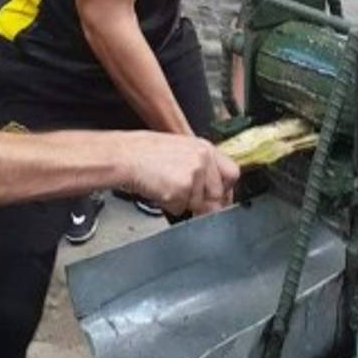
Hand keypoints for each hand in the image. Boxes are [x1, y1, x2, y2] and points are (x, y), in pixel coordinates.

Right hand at [124, 132, 239, 215]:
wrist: (125, 155)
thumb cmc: (146, 152)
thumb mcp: (181, 149)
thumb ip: (200, 167)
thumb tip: (213, 190)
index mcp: (205, 148)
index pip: (232, 174)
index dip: (225, 190)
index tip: (220, 199)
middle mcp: (203, 159)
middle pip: (217, 195)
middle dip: (204, 204)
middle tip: (186, 199)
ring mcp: (194, 174)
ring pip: (198, 204)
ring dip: (182, 203)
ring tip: (165, 186)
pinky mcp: (181, 189)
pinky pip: (180, 208)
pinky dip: (169, 205)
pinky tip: (159, 190)